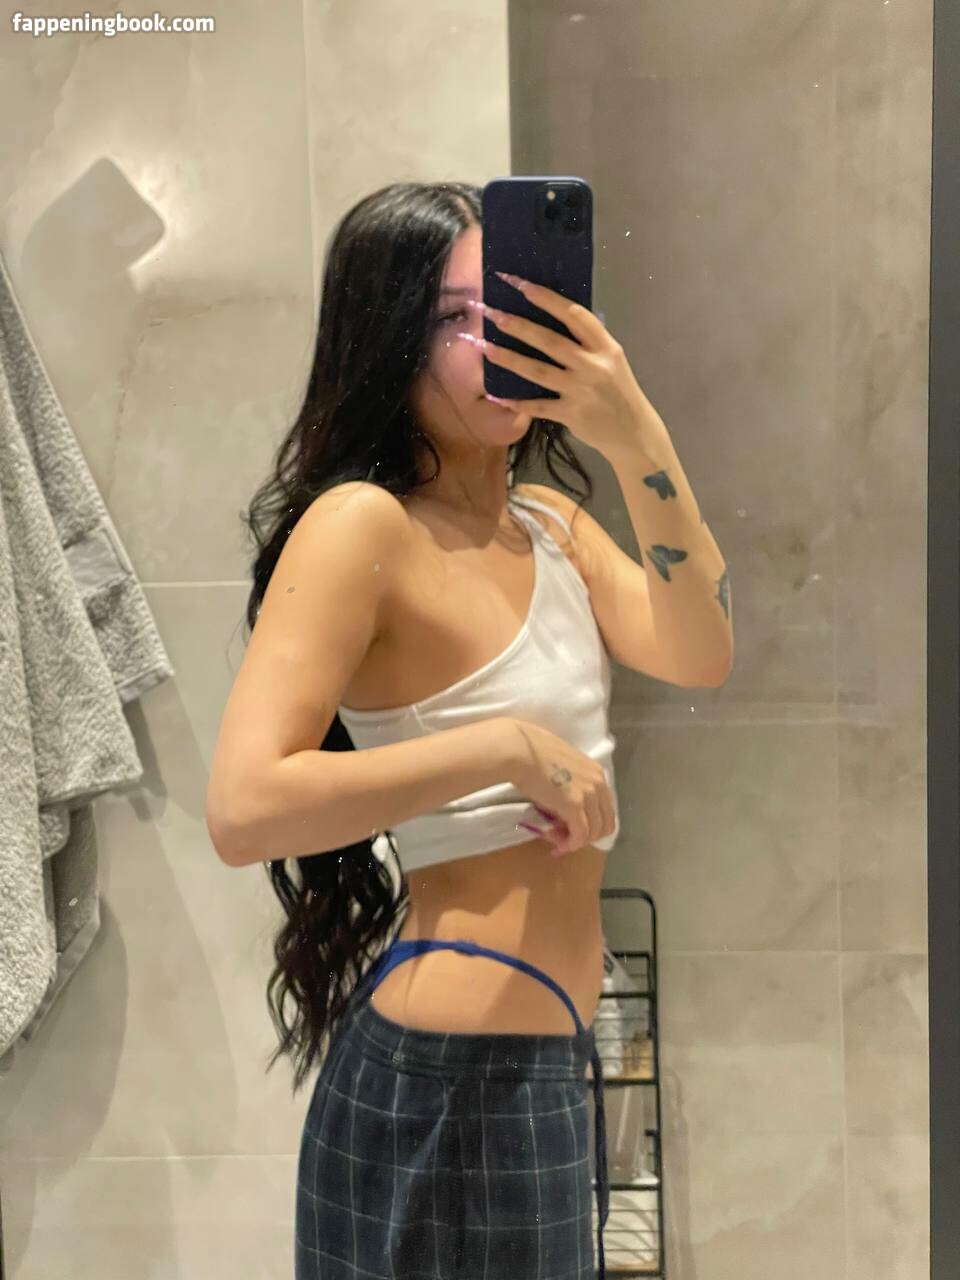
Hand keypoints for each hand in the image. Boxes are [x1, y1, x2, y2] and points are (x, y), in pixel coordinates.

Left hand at [462, 273, 662, 463]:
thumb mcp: (612, 360)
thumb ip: (587, 343)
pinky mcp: (571, 414)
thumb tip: (554, 318)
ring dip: (507, 358)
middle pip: (549, 340)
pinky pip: (537, 406)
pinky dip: (516, 401)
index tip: (520, 284)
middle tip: (490, 312)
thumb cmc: (619, 392)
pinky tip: (495, 394)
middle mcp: (592, 366)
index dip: (545, 298)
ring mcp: (580, 390)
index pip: (573, 314)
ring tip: (483, 346)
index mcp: (605, 346)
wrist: (634, 433)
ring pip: (537, 371)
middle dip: (517, 324)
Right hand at [506, 718, 616, 857]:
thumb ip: (568, 782)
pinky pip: (579, 835)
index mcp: (596, 772)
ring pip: (594, 832)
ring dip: (576, 842)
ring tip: (557, 842)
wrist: (518, 751)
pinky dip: (570, 845)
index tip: (572, 828)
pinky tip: (558, 848)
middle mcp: (598, 783)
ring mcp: (588, 795)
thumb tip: (561, 801)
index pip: (605, 806)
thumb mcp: (560, 766)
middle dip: (587, 836)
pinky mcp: (575, 807)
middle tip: (565, 838)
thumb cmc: (531, 752)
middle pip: (605, 822)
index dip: (591, 822)